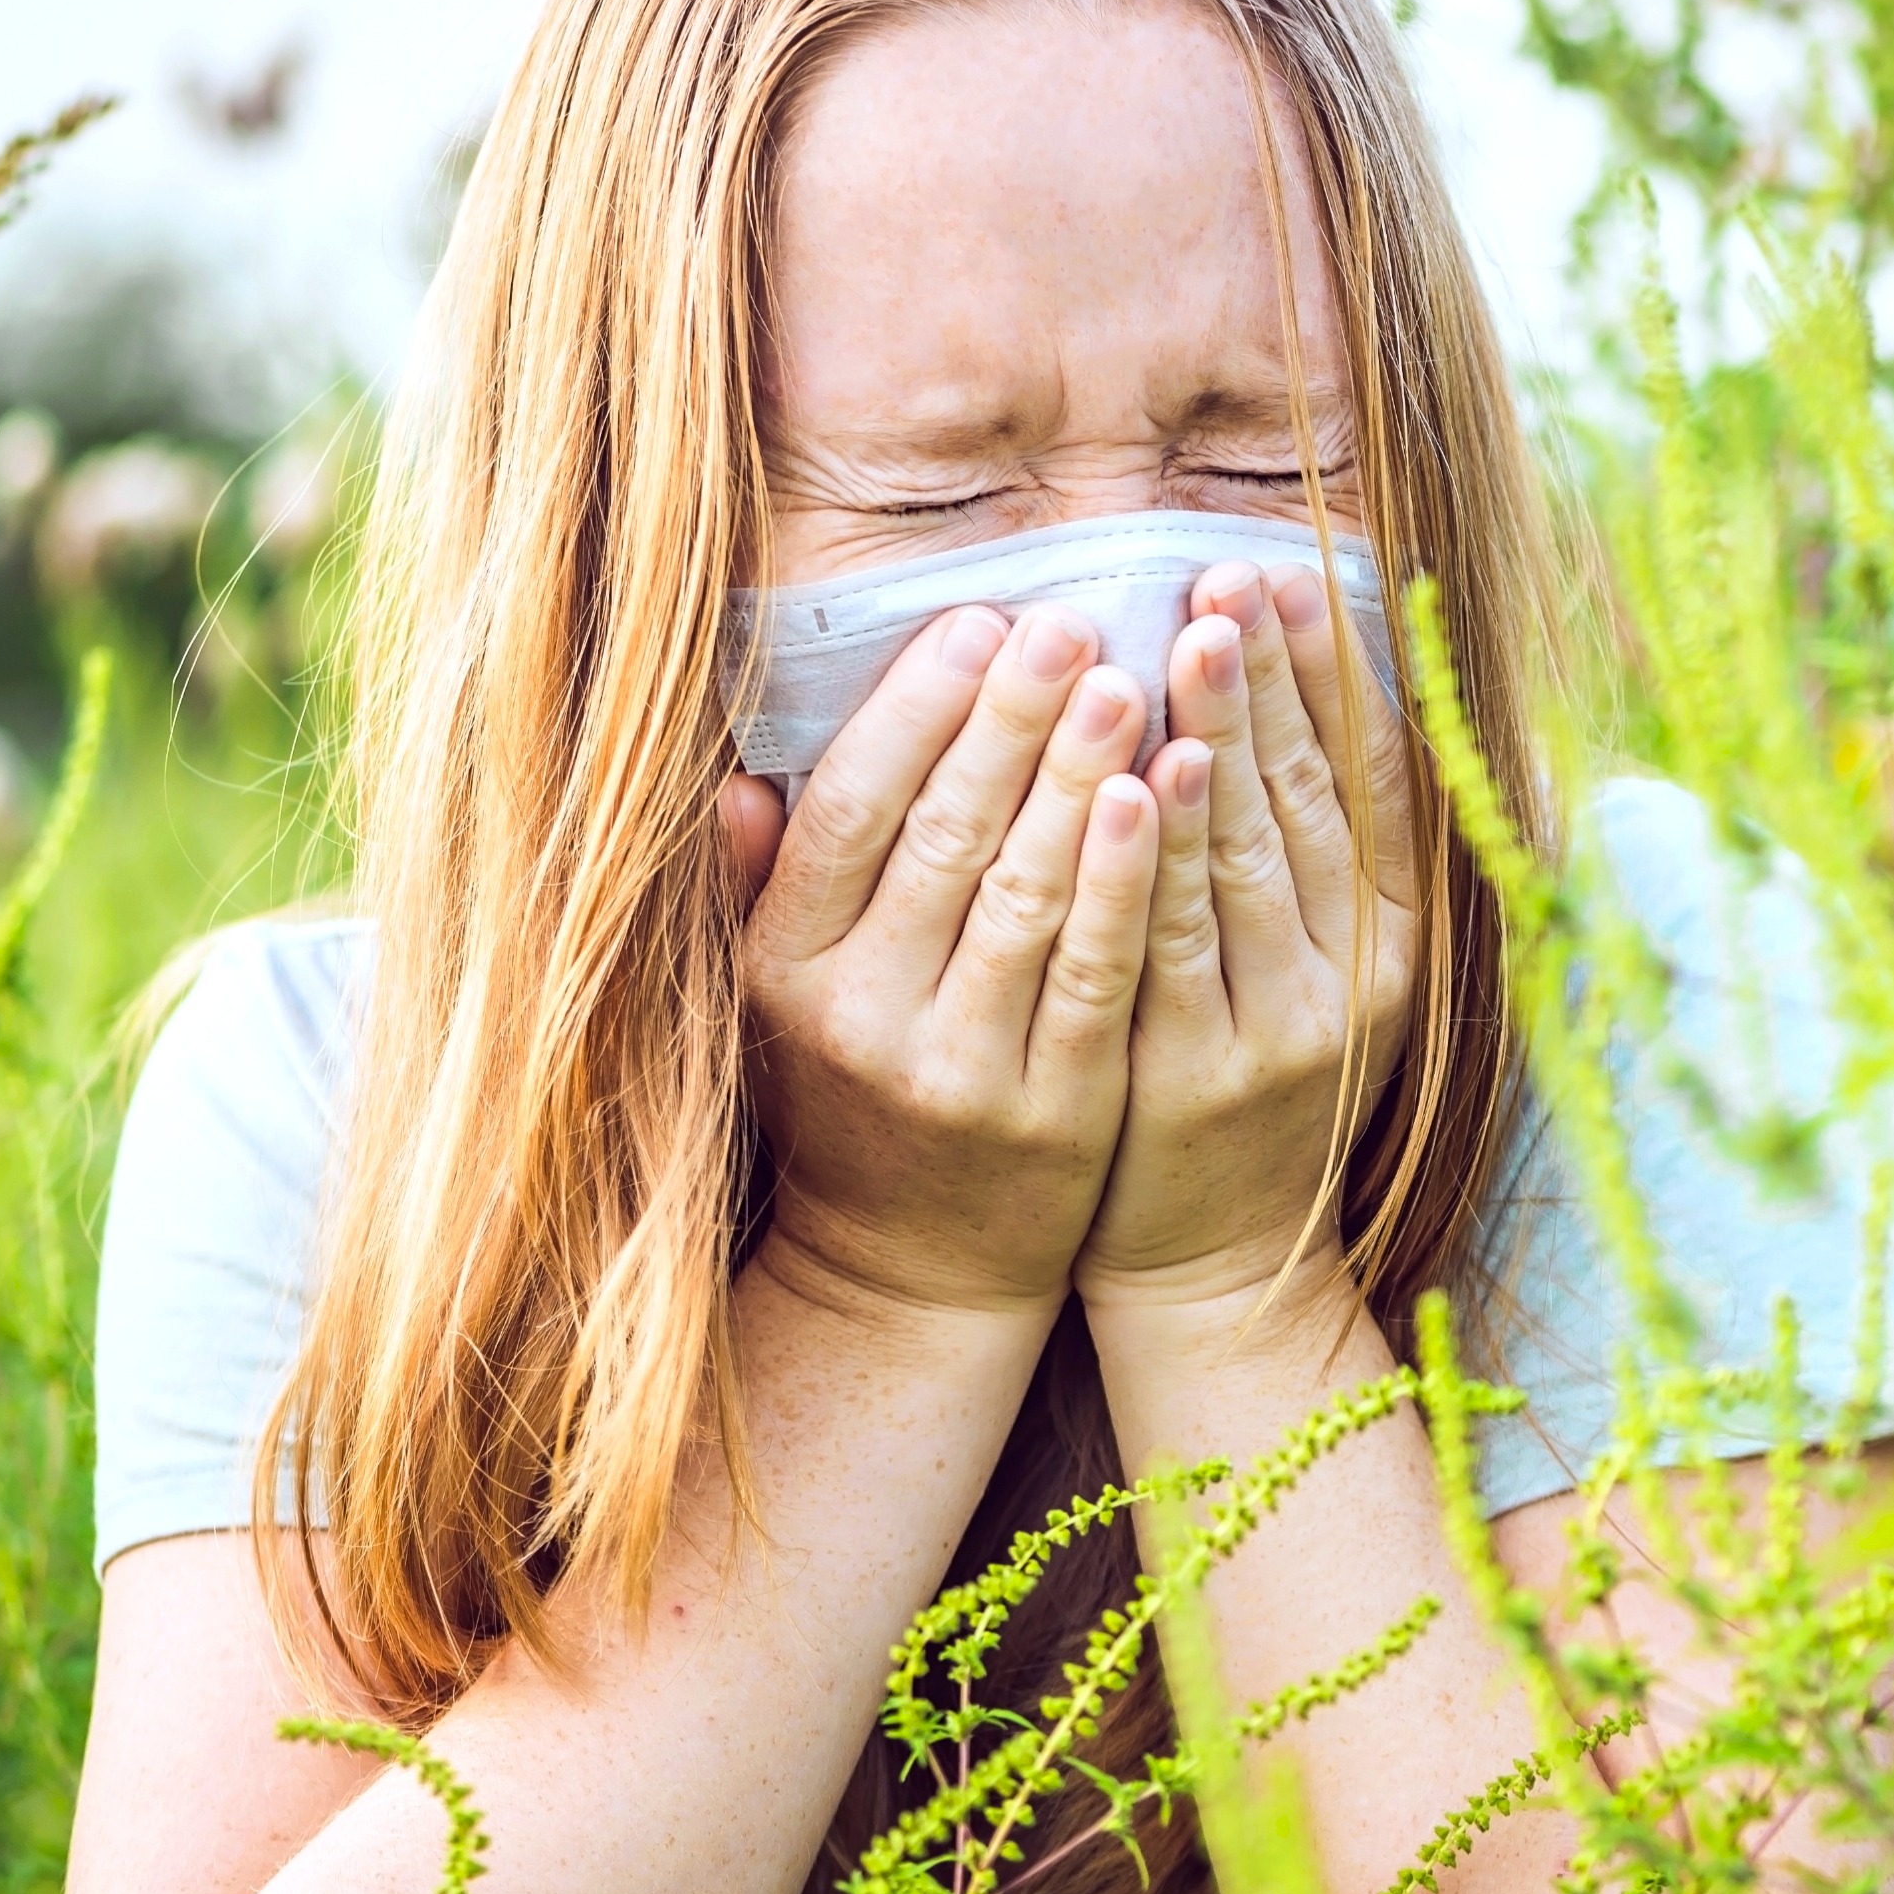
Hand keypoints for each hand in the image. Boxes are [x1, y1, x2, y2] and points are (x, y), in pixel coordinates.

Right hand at [735, 601, 1160, 1317]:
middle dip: (1008, 718)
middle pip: (944, 836)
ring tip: (1124, 678)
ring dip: (1076, 776)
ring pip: (1025, 895)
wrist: (912, 1274)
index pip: (849, 811)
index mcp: (787, 972)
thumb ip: (757, 890)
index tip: (974, 621)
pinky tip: (1161, 793)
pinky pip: (1096, 973)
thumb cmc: (850, 1103)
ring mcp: (961, 1067)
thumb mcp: (772, 1002)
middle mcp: (864, 1017)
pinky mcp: (1058, 1109)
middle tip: (1068, 619)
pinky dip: (1126, 879)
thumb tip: (732, 778)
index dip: (914, 710)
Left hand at [1070, 560, 1420, 1315]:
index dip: (1336, 677)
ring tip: (1193, 634)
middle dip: (1273, 679)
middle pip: (1312, 802)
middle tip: (1230, 576)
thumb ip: (1329, 860)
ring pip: (1251, 859)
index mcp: (1397, 946)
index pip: (1373, 783)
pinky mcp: (1193, 1077)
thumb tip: (1323, 698)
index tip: (1291, 578)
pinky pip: (1174, 944)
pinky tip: (1143, 775)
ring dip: (1223, 738)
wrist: (1216, 1270)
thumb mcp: (1331, 984)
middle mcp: (1355, 984)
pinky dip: (1165, 855)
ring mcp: (1279, 1032)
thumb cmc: (1261, 1097)